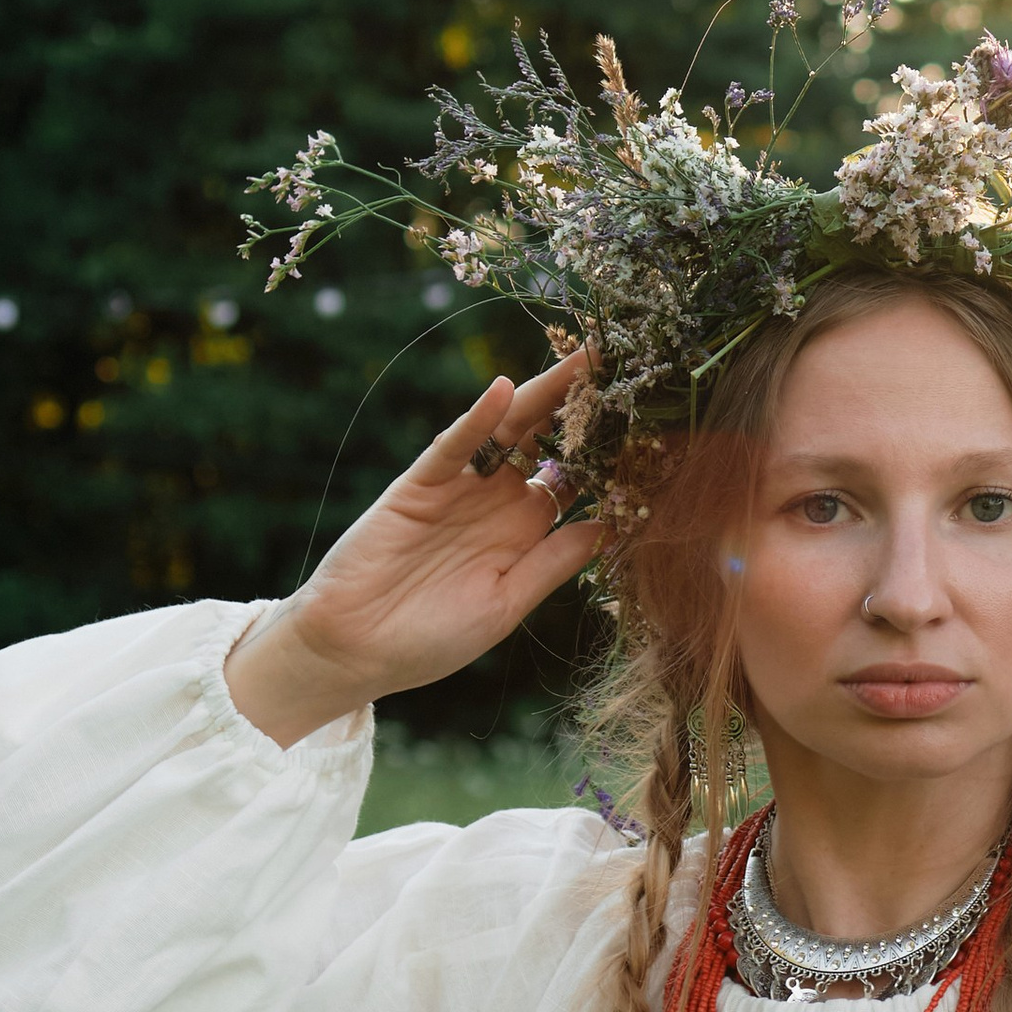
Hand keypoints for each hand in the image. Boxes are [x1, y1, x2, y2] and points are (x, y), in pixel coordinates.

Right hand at [226, 356, 604, 747]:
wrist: (354, 653)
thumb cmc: (429, 641)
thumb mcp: (505, 605)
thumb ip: (553, 563)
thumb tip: (613, 525)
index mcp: (525, 531)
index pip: (577, 478)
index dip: (612, 453)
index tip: (658, 423)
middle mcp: (497, 500)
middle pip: (550, 440)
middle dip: (586, 405)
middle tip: (626, 363)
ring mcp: (459, 488)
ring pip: (508, 430)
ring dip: (543, 394)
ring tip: (583, 359)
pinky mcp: (419, 486)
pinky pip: (452, 445)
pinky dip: (476, 419)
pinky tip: (504, 392)